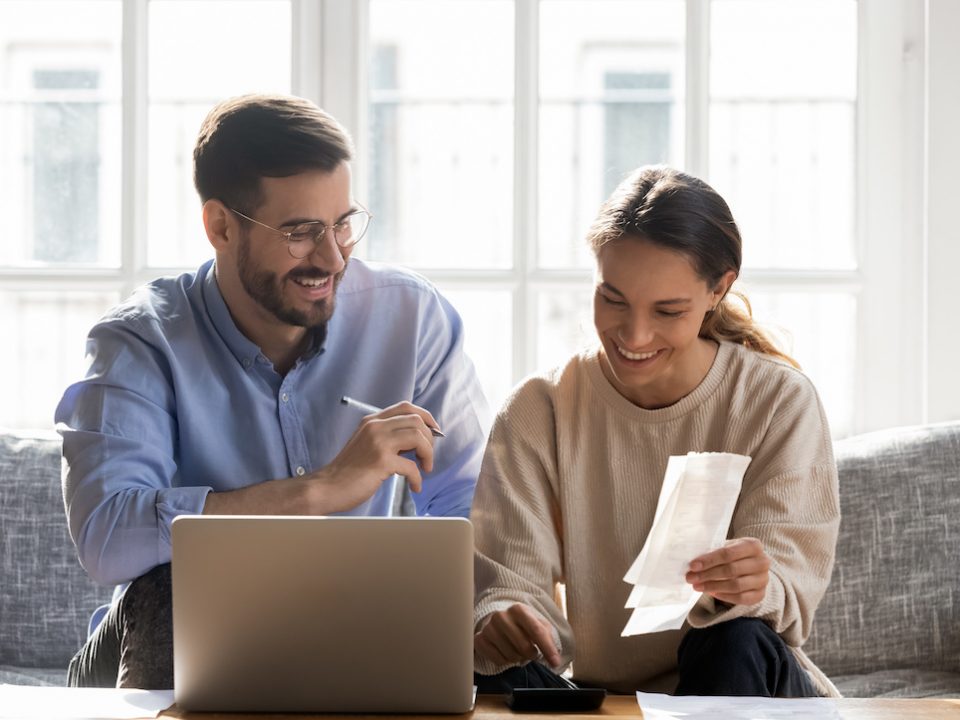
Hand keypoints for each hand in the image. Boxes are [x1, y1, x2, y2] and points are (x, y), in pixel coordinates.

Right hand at [310, 401, 437, 512]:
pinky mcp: (381, 461)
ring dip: (428, 454)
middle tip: (427, 456)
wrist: (327, 487)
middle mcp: (375, 427)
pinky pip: (412, 466)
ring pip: (418, 437)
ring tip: (424, 468)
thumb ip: (388, 437)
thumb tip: (418, 439)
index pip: (406, 407)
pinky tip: (415, 486)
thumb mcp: (367, 444)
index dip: (426, 417)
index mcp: (372, 421)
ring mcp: (378, 443)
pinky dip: (418, 478)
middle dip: (429, 438)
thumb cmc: (349, 470)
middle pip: (416, 420)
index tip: (434, 431)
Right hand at [474, 603, 561, 668]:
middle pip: (524, 647)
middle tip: (532, 652)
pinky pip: (498, 660)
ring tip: (517, 649)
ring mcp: (489, 628)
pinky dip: (505, 661)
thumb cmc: (523, 624)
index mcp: (518, 609)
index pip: (536, 631)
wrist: (500, 620)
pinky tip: (505, 652)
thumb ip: (547, 638)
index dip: (547, 649)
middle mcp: (501, 616)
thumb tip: (554, 659)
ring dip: (518, 658)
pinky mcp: (480, 640)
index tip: (555, 662)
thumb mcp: (538, 624)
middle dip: (532, 654)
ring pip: (511, 656)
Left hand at [685, 537, 769, 605]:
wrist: (752, 566)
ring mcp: (763, 579)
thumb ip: (713, 552)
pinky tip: (712, 593)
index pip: (728, 553)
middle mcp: (762, 562)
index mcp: (754, 545)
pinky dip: (725, 596)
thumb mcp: (727, 547)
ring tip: (698, 586)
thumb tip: (693, 564)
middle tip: (691, 578)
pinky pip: (741, 598)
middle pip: (731, 570)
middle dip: (708, 574)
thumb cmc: (734, 554)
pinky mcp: (761, 594)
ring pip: (736, 585)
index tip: (693, 566)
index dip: (709, 560)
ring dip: (713, 586)